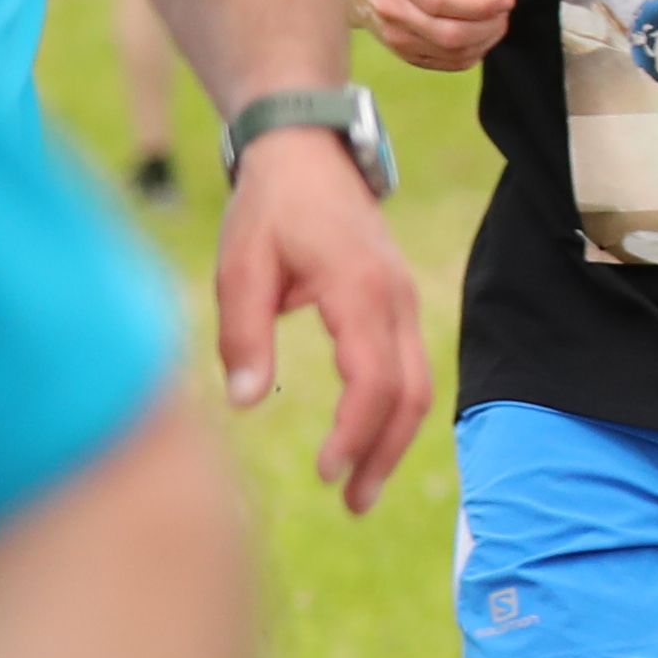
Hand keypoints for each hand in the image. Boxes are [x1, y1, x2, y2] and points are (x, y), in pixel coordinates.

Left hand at [209, 122, 430, 516]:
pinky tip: (367, 439)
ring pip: (418, 385)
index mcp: (358, 289)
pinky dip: (394, 412)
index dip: (354, 433)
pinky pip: (410, 368)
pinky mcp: (399, 305)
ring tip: (359, 488)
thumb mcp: (239, 265)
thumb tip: (243, 403)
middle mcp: (396, 299)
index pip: (373, 379)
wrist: (308, 152)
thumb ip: (243, 334)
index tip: (325, 473)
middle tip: (352, 504)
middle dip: (383, 454)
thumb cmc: (268, 207)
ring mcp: (405, 301)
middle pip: (410, 394)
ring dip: (393, 440)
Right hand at [356, 0, 512, 71]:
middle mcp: (391, 9)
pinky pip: (449, 63)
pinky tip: (480, 33)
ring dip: (485, 39)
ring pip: (452, 52)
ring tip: (496, 20)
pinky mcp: (405, 54)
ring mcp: (395, 36)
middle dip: (488, 25)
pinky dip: (474, 52)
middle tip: (504, 10)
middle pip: (449, 33)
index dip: (479, 3)